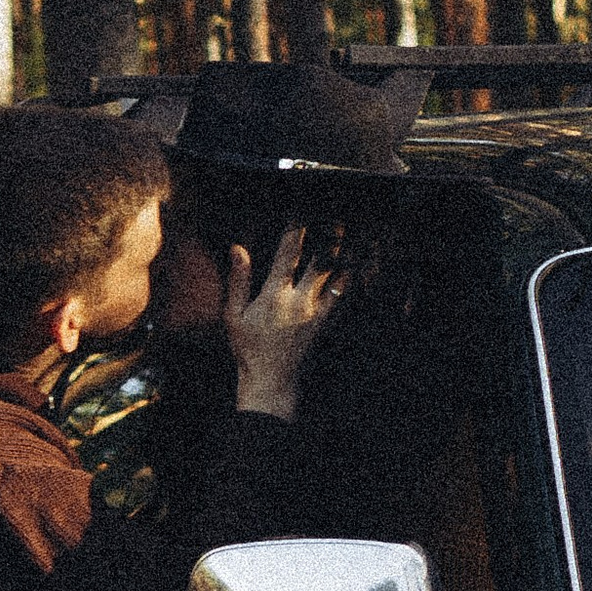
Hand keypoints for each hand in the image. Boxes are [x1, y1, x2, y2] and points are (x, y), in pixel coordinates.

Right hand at [224, 223, 345, 422]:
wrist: (273, 382)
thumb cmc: (250, 349)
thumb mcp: (234, 315)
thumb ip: (238, 280)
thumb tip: (238, 249)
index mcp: (275, 295)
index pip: (289, 253)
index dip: (296, 227)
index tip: (301, 208)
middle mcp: (301, 301)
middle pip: (323, 260)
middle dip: (331, 235)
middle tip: (337, 214)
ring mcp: (319, 313)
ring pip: (340, 276)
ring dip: (347, 254)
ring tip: (354, 234)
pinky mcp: (329, 324)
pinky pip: (346, 297)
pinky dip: (352, 280)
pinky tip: (358, 266)